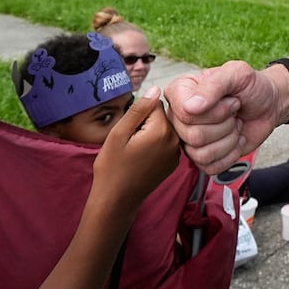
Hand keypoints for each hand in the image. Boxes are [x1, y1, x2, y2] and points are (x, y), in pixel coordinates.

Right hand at [90, 86, 181, 205]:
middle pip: (162, 116)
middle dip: (147, 122)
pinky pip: (166, 142)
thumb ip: (139, 109)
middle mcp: (175, 141)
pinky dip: (155, 145)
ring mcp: (177, 154)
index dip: (139, 113)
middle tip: (131, 141)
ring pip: (164, 129)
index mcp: (162, 131)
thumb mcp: (119, 133)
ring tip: (136, 150)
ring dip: (151, 133)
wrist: (117, 199)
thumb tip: (156, 88)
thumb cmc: (112, 167)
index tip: (130, 129)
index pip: (156, 104)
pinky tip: (142, 158)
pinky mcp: (174, 163)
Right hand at [165, 61, 282, 174]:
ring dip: (229, 140)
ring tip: (235, 124)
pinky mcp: (202, 157)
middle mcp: (179, 116)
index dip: (215, 111)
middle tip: (234, 112)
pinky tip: (236, 139)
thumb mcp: (236, 74)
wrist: (268, 105)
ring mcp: (189, 138)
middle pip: (193, 136)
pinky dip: (230, 154)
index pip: (184, 112)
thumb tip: (190, 107)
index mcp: (180, 91)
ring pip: (201, 154)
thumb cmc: (251, 87)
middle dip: (225, 125)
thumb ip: (213, 85)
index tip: (230, 99)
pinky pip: (209, 167)